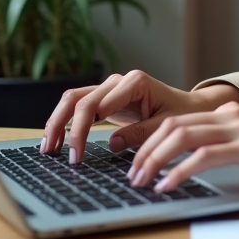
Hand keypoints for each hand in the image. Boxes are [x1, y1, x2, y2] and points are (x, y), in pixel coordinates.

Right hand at [41, 70, 238, 163]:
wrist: (191, 108)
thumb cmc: (182, 114)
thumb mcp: (166, 126)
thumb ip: (141, 134)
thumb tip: (113, 144)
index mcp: (134, 82)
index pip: (96, 106)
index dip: (81, 132)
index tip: (77, 157)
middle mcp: (118, 81)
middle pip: (77, 98)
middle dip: (61, 125)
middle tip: (52, 152)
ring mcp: (110, 88)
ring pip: (73, 99)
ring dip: (57, 122)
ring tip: (47, 147)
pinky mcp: (106, 99)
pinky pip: (80, 107)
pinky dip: (67, 122)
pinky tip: (58, 140)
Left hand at [126, 103, 238, 192]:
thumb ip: (231, 139)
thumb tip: (202, 152)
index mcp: (230, 111)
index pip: (178, 118)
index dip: (150, 136)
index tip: (133, 155)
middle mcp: (231, 114)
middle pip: (172, 124)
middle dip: (144, 148)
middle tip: (129, 172)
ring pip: (182, 137)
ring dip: (155, 159)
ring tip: (141, 181)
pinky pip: (205, 157)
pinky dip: (180, 171)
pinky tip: (168, 185)